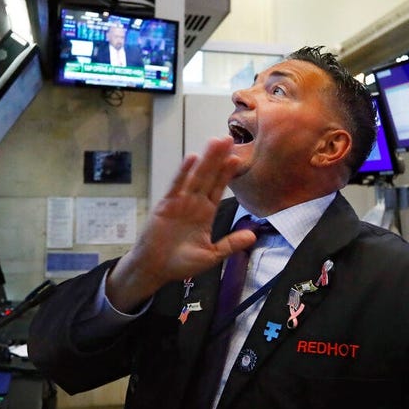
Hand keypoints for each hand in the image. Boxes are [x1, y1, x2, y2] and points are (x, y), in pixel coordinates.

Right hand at [106, 137, 256, 311]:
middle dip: (218, 158)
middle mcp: (194, 204)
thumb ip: (231, 244)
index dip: (227, 173)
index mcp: (205, 213)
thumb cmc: (180, 263)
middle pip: (209, 176)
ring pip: (196, 176)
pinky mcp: (166, 205)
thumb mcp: (211, 255)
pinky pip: (176, 186)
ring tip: (215, 142)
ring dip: (206, 159)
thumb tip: (253, 236)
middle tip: (229, 138)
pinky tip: (192, 158)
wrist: (155, 269)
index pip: (219, 188)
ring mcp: (180, 202)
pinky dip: (184, 172)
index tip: (237, 157)